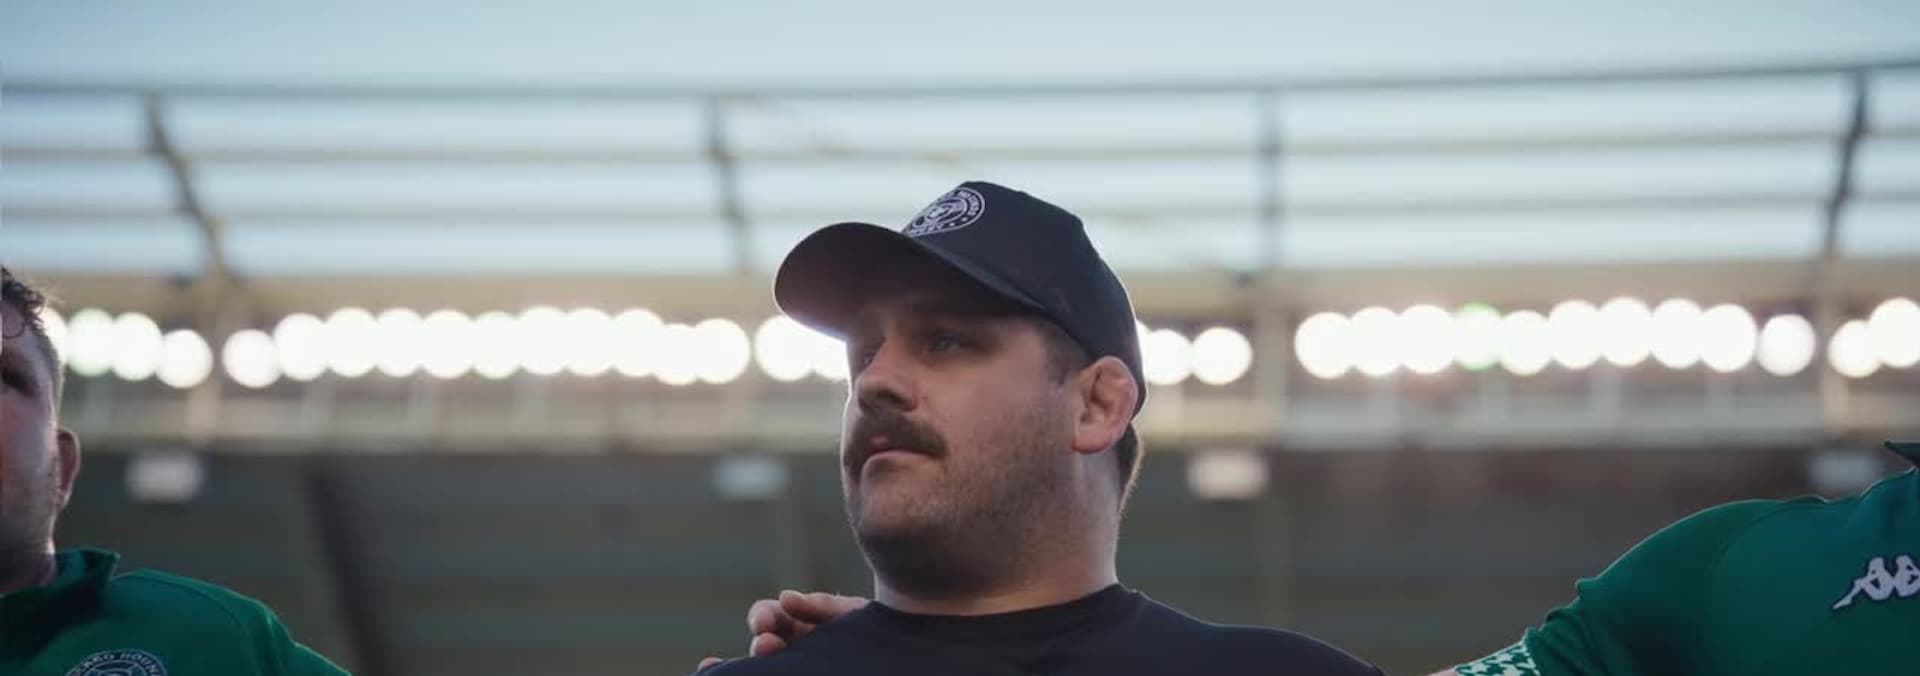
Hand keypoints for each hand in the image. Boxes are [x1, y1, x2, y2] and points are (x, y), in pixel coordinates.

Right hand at [696, 590, 869, 669]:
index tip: (763, 624)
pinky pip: (781, 675)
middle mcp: (792, 648)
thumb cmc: (874, 630)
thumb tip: (785, 597)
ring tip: (767, 655)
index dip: (762, 618)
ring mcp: (798, 664)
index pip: (769, 618)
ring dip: (759, 665)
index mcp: (798, 625)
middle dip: (761, 646)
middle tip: (766, 646)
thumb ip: (822, 605)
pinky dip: (759, 674)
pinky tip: (735, 672)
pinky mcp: (803, 672)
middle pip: (763, 646)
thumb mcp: (852, 614)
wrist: (903, 656)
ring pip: (769, 665)